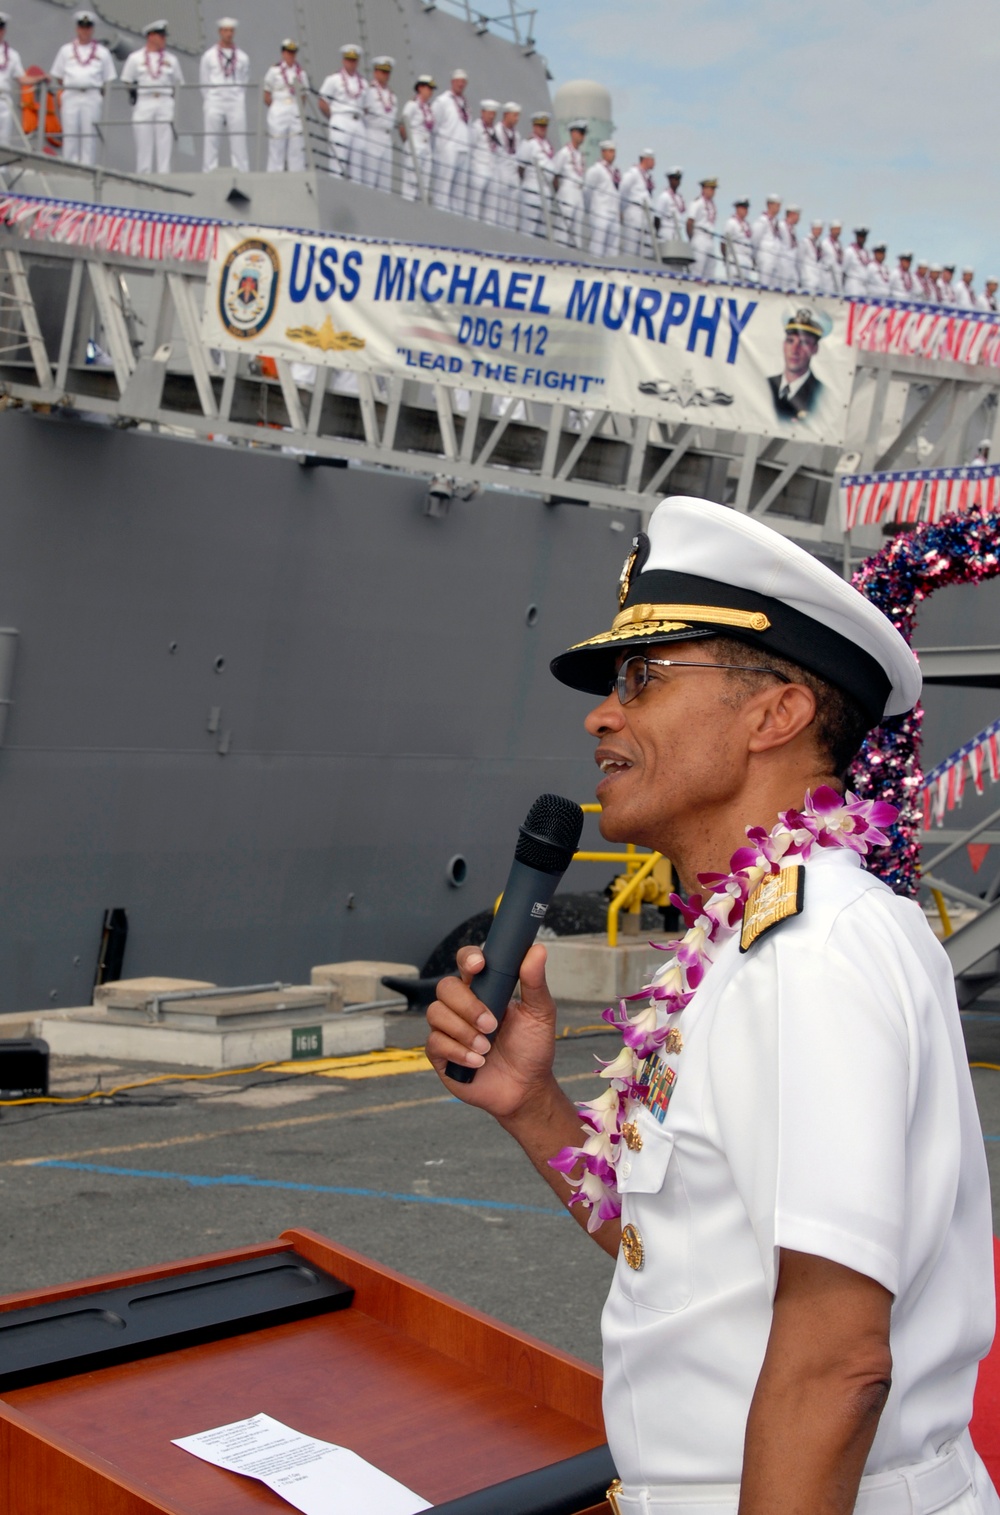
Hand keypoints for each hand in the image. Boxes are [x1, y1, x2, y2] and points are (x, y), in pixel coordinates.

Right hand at [425, 943, 558, 1120]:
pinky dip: (458, 1052)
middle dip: (468, 1005)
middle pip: (446, 987)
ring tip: (486, 1048)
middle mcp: (462, 1005)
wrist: (525, 1089)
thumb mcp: (539, 1014)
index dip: (467, 959)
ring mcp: (448, 1028)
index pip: (466, 963)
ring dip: (464, 1031)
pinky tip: (477, 1062)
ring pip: (436, 1013)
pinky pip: (435, 1042)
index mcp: (485, 989)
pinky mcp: (440, 1053)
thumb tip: (537, 950)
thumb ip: (535, 982)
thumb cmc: (532, 1049)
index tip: (479, 965)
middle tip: (491, 1025)